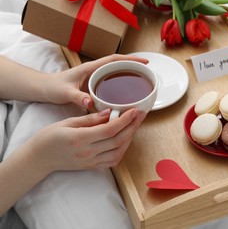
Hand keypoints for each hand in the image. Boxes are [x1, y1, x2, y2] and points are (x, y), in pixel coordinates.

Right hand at [28, 108, 145, 170]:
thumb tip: (109, 112)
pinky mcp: (92, 166)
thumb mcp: (67, 122)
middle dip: (132, 126)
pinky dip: (123, 150)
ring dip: (130, 138)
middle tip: (140, 115)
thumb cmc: (50, 137)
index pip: (110, 130)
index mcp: (80, 138)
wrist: (39, 158)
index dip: (125, 120)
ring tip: (134, 124)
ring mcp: (91, 161)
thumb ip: (90, 119)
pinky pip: (113, 160)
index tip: (134, 111)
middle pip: (118, 140)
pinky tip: (125, 139)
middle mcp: (88, 152)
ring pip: (119, 151)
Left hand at [44, 54, 147, 108]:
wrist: (44, 89)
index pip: (114, 60)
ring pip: (115, 74)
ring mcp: (94, 78)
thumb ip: (77, 97)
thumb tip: (91, 103)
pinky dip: (119, 87)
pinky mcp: (93, 86)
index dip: (130, 59)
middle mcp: (94, 71)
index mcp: (91, 68)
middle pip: (119, 65)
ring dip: (128, 76)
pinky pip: (110, 84)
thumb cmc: (53, 87)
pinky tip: (125, 96)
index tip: (144, 62)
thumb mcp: (65, 93)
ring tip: (141, 83)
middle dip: (134, 67)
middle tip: (147, 73)